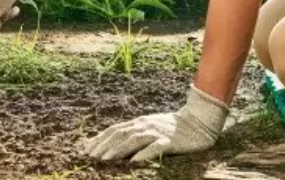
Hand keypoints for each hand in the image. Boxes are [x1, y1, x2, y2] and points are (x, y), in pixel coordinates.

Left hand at [81, 84, 229, 161]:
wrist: (197, 122)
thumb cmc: (171, 127)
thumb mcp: (149, 128)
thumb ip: (134, 134)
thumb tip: (114, 145)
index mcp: (138, 123)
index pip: (114, 129)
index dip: (99, 138)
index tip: (86, 148)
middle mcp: (144, 125)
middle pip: (120, 134)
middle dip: (103, 145)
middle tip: (90, 156)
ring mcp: (156, 132)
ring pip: (133, 140)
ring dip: (117, 150)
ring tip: (104, 159)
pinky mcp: (169, 141)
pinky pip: (154, 148)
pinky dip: (143, 154)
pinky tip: (133, 162)